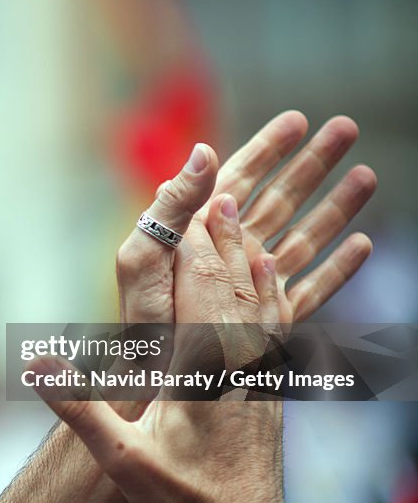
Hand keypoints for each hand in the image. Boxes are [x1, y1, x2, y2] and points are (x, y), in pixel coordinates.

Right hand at [31, 196, 323, 502]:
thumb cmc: (183, 496)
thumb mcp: (120, 457)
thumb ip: (78, 405)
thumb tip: (34, 361)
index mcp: (201, 363)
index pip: (197, 283)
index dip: (192, 238)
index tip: (187, 197)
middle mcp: (237, 355)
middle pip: (228, 275)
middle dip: (217, 230)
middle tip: (211, 186)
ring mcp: (258, 367)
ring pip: (255, 291)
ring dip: (242, 248)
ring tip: (235, 211)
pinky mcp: (269, 381)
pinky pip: (273, 318)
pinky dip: (268, 284)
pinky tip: (269, 272)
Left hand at [118, 111, 374, 323]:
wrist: (145, 384)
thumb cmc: (136, 321)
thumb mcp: (143, 255)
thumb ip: (174, 205)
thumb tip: (205, 150)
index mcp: (197, 232)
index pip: (237, 178)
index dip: (267, 148)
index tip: (298, 118)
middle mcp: (228, 253)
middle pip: (280, 198)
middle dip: (313, 164)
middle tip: (347, 128)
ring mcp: (251, 285)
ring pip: (304, 237)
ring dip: (337, 206)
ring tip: (367, 176)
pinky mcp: (268, 320)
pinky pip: (311, 289)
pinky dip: (339, 267)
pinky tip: (362, 244)